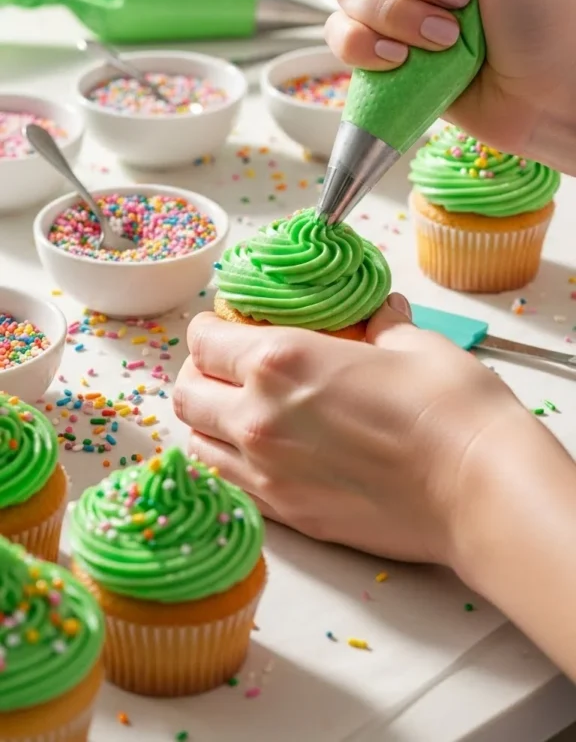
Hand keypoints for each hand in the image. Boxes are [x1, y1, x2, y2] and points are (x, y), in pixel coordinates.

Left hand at [173, 296, 524, 565]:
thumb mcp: (411, 343)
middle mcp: (258, 417)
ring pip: (196, 443)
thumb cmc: (450, 409)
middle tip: (224, 367)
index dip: (210, 328)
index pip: (203, 340)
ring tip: (236, 411)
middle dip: (198, 373)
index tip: (226, 326)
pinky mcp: (288, 514)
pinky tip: (261, 452)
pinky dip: (229, 464)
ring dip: (206, 421)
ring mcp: (268, 473)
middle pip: (185, 393)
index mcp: (280, 361)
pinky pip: (228, 484)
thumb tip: (378, 314)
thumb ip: (378, 324)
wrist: (477, 488)